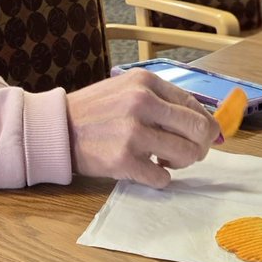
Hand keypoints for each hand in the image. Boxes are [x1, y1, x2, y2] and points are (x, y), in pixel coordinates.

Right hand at [65, 68, 217, 188]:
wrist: (56, 128)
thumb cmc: (95, 110)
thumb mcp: (126, 89)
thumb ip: (160, 100)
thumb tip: (202, 124)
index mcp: (145, 82)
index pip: (195, 106)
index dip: (205, 126)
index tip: (201, 138)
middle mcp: (142, 102)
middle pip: (198, 131)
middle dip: (200, 147)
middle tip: (188, 154)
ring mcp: (133, 132)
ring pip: (186, 155)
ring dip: (180, 164)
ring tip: (163, 161)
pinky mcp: (123, 159)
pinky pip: (162, 178)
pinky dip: (159, 178)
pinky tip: (145, 169)